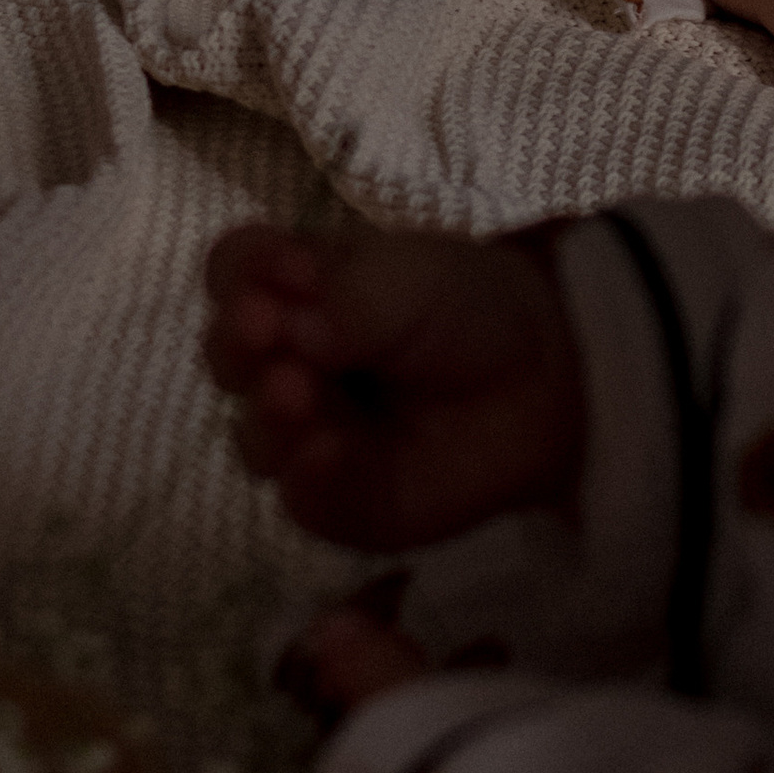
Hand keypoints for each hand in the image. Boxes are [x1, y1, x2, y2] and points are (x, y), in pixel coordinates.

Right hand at [203, 221, 583, 549]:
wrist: (544, 385)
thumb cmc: (467, 311)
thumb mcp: (409, 277)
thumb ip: (344, 295)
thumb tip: (282, 323)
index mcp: (293, 292)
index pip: (234, 276)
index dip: (243, 274)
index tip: (279, 272)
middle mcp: (284, 362)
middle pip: (228, 355)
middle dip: (239, 345)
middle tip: (266, 331)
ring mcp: (303, 434)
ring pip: (254, 433)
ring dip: (270, 415)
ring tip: (297, 394)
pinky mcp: (334, 499)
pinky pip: (302, 495)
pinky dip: (308, 473)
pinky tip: (326, 450)